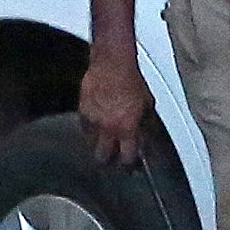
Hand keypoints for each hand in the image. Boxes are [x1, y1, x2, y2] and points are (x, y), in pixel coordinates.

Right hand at [78, 46, 150, 165]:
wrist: (112, 63)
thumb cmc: (131, 80)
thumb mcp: (148, 105)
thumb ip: (144, 125)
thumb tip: (146, 137)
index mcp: (127, 128)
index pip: (127, 158)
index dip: (129, 165)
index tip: (130, 166)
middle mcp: (108, 128)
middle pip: (102, 157)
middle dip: (108, 161)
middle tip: (113, 159)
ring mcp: (93, 121)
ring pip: (91, 144)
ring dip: (98, 145)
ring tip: (105, 141)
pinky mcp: (82, 111)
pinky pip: (85, 128)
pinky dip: (90, 130)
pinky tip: (97, 125)